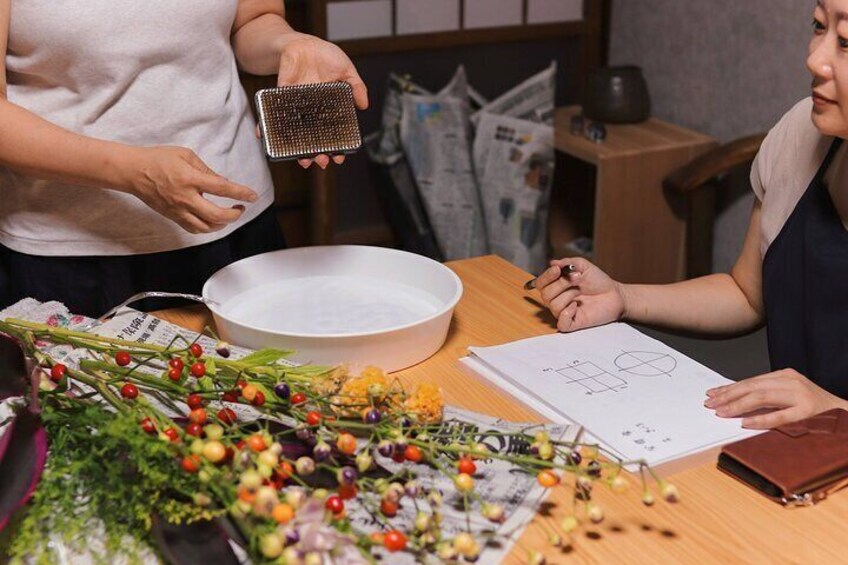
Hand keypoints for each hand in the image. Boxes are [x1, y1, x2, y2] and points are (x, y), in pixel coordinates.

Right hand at [126, 146, 257, 233]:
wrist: (132, 171)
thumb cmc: (158, 159)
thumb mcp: (186, 155)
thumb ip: (206, 170)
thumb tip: (223, 182)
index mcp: (190, 179)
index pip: (222, 189)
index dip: (241, 193)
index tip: (252, 196)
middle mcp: (185, 198)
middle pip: (217, 215)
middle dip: (234, 215)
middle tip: (240, 208)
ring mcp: (178, 210)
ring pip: (206, 227)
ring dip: (222, 224)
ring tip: (228, 215)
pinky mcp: (173, 217)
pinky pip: (194, 229)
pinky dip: (207, 228)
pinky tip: (212, 220)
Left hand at [271, 33, 367, 169]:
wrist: (303, 44)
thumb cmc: (326, 57)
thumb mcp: (346, 70)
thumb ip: (356, 86)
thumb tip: (364, 105)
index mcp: (329, 110)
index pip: (334, 134)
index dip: (337, 148)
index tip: (339, 158)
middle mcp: (312, 114)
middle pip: (315, 140)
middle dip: (318, 154)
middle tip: (321, 161)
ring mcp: (296, 108)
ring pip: (296, 134)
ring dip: (296, 149)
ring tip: (302, 160)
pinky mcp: (281, 98)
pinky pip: (272, 115)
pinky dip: (265, 125)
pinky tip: (263, 135)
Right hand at [535, 257, 626, 331]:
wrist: (615, 294)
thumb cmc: (598, 281)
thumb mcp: (583, 266)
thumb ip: (568, 263)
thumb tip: (553, 263)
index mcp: (556, 286)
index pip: (540, 283)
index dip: (546, 277)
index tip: (557, 270)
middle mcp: (557, 299)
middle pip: (545, 295)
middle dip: (561, 284)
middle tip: (577, 278)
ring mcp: (564, 312)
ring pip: (554, 306)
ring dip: (569, 296)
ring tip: (581, 292)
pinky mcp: (573, 324)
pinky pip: (562, 323)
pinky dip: (567, 314)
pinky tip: (576, 306)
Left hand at [705, 369, 847, 428]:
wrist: (845, 414)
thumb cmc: (814, 407)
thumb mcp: (789, 395)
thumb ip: (767, 395)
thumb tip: (736, 400)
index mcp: (785, 375)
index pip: (751, 381)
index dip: (729, 388)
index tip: (712, 394)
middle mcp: (791, 381)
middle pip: (752, 386)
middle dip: (728, 395)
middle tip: (710, 403)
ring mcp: (800, 395)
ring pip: (762, 397)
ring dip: (738, 405)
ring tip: (721, 412)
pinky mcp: (808, 411)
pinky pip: (779, 416)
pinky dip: (760, 419)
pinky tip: (745, 423)